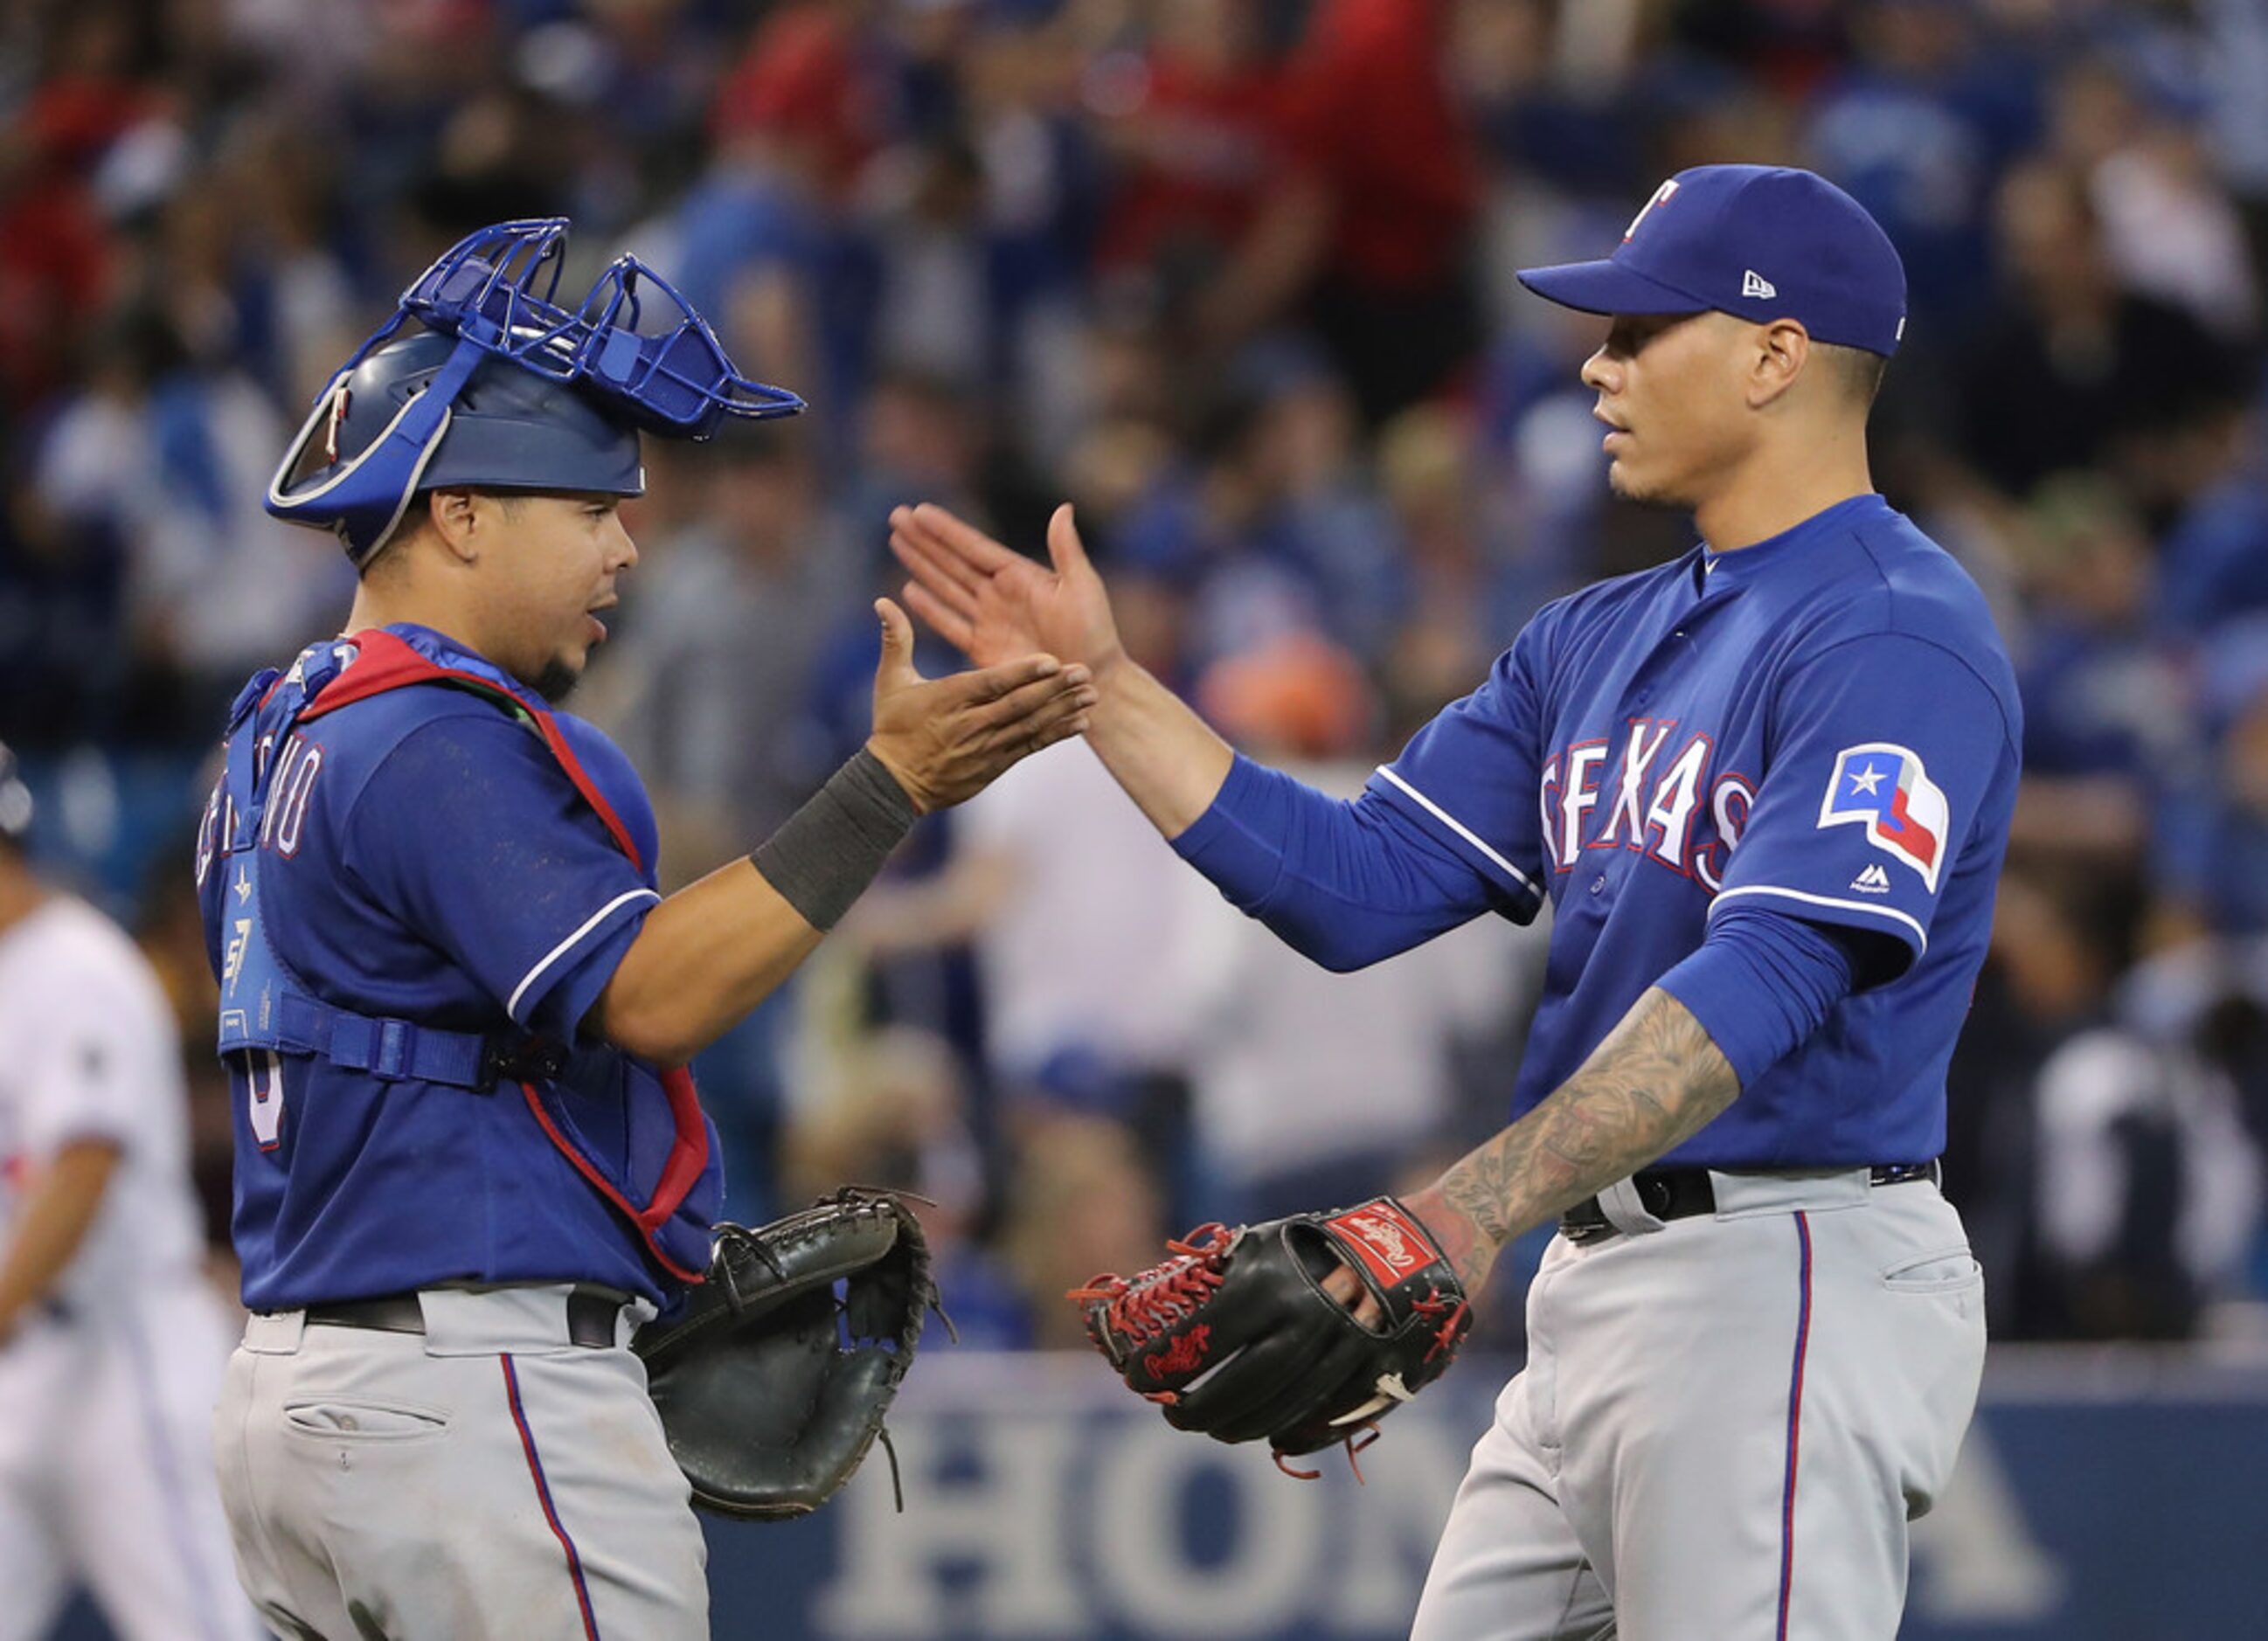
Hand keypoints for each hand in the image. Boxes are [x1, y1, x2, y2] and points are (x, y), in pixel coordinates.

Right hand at [864, 597, 1095, 812]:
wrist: (895, 785)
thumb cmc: (893, 727)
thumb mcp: (890, 682)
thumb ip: (895, 640)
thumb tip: (882, 601)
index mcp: (949, 700)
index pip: (991, 684)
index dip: (1021, 673)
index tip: (1050, 660)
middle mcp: (971, 725)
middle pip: (1019, 705)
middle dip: (1054, 689)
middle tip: (1084, 672)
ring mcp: (986, 748)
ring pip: (1030, 727)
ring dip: (1063, 711)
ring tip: (1091, 696)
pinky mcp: (996, 765)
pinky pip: (1031, 748)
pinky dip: (1056, 735)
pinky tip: (1081, 722)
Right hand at [889, 503, 1125, 681]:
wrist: (1093, 680)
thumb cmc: (1095, 633)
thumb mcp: (1083, 587)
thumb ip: (1066, 551)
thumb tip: (1063, 508)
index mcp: (1019, 575)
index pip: (974, 546)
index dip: (945, 530)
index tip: (919, 510)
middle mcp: (1000, 593)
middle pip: (952, 560)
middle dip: (924, 539)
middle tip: (896, 516)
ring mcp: (989, 620)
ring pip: (946, 585)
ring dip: (921, 564)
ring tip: (896, 542)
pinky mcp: (984, 649)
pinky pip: (951, 624)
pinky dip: (930, 608)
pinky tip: (909, 590)